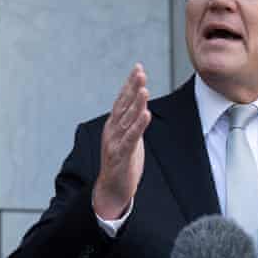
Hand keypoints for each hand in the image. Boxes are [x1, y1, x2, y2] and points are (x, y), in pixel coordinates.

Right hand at [93, 63, 151, 219]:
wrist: (111, 189)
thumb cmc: (121, 163)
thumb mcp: (128, 138)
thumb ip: (132, 122)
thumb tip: (141, 105)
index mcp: (113, 125)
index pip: (122, 100)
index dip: (130, 84)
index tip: (138, 68)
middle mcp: (112, 130)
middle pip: (123, 106)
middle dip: (132, 88)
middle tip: (139, 72)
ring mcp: (114, 142)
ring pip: (127, 120)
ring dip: (135, 104)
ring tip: (144, 89)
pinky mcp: (120, 155)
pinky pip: (130, 138)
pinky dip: (138, 126)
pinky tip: (146, 115)